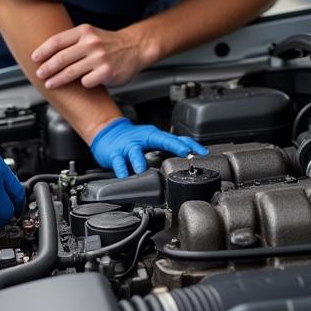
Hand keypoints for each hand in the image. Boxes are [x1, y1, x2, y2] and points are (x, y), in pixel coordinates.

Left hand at [32, 24, 150, 89]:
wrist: (135, 48)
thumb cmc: (108, 43)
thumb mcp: (90, 34)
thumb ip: (72, 41)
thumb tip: (46, 53)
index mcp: (84, 31)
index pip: (57, 41)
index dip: (42, 51)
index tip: (34, 58)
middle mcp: (91, 43)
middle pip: (61, 58)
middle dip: (47, 68)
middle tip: (40, 74)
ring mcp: (99, 58)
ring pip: (71, 72)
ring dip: (57, 80)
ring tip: (50, 83)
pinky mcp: (106, 72)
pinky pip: (86, 82)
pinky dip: (82, 84)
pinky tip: (82, 84)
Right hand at [90, 117, 208, 177]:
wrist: (107, 134)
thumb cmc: (132, 140)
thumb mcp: (151, 141)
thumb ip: (166, 149)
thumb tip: (187, 160)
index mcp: (153, 136)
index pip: (175, 138)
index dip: (189, 144)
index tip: (202, 152)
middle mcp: (143, 138)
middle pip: (160, 139)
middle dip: (174, 146)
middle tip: (184, 153)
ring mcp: (128, 145)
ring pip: (134, 152)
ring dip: (139, 161)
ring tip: (142, 170)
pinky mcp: (115, 153)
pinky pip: (118, 161)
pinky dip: (121, 169)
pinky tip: (124, 175)